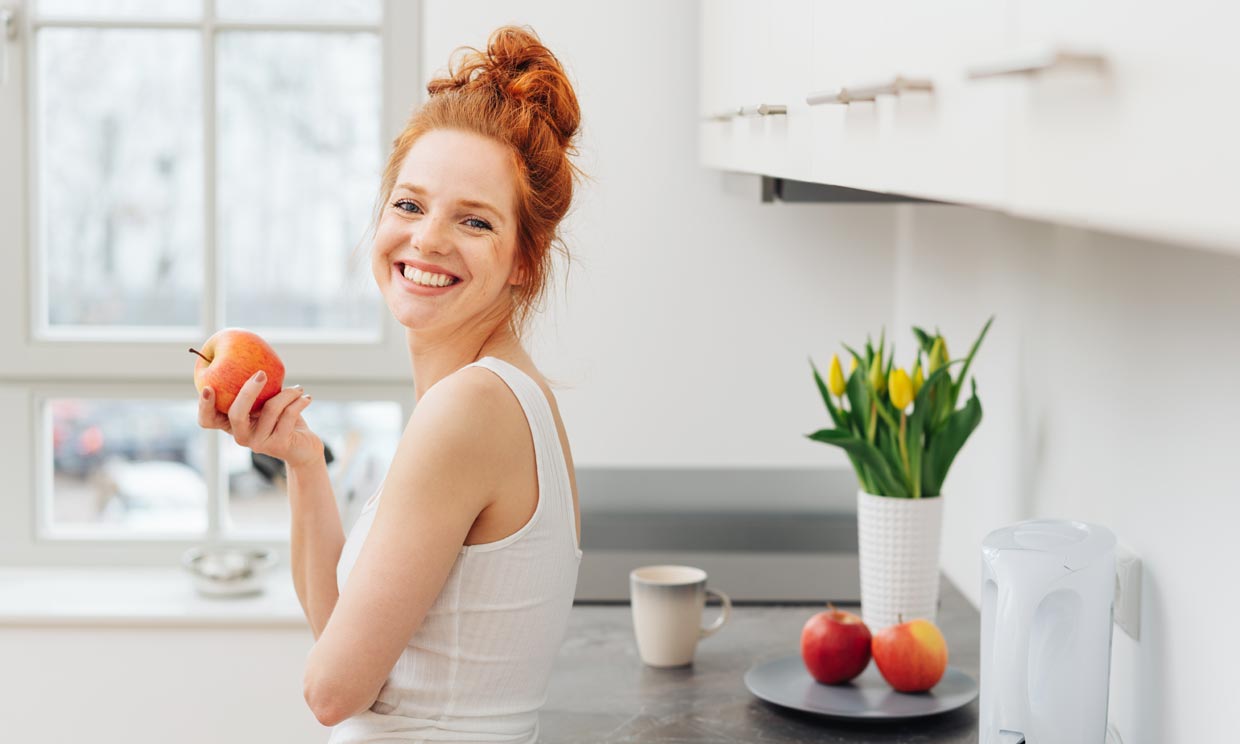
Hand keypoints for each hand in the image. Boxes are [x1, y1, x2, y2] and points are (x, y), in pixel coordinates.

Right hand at [197, 371, 322, 469]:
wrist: (304, 447)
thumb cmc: (283, 420)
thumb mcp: (267, 403)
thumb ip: (258, 389)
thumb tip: (253, 359)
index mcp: (232, 424)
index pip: (208, 420)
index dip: (204, 406)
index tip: (208, 386)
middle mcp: (241, 436)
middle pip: (236, 414)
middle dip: (247, 391)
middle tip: (261, 374)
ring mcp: (259, 443)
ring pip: (270, 410)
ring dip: (287, 393)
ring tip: (298, 388)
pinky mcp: (278, 445)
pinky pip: (288, 415)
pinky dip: (298, 402)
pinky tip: (306, 398)